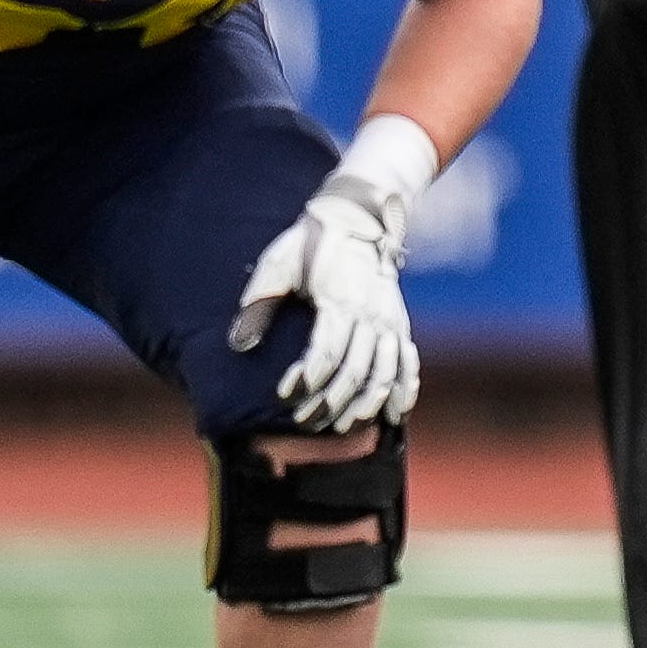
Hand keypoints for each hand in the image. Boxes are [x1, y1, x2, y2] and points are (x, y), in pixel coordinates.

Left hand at [235, 171, 417, 430]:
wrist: (357, 220)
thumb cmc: (310, 245)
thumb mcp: (278, 265)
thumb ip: (259, 305)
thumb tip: (239, 345)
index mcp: (339, 300)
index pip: (326, 352)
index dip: (306, 379)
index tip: (285, 394)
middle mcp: (371, 314)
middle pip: (355, 371)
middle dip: (329, 402)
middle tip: (304, 421)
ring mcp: (389, 321)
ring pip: (384, 374)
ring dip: (365, 405)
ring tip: (342, 426)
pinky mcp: (400, 324)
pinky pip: (408, 363)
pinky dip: (404, 390)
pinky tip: (394, 415)